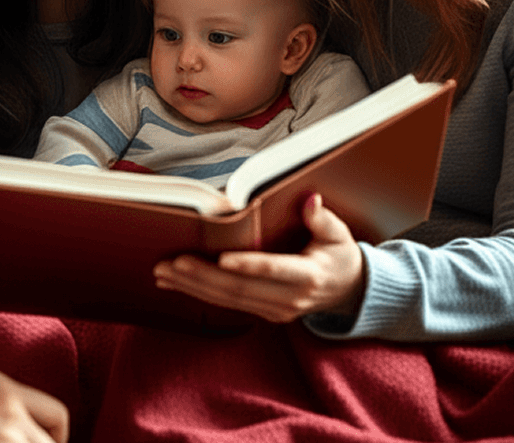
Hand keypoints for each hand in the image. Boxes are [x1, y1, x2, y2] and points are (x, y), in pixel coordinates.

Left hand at [153, 193, 365, 323]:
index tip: (222, 259)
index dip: (249, 266)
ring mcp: (276, 310)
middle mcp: (290, 299)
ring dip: (193, 286)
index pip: (274, 271)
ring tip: (163, 272)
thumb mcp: (338, 234)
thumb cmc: (339, 255)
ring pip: (229, 299)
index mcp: (308, 276)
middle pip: (241, 288)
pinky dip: (199, 293)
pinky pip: (228, 303)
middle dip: (203, 276)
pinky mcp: (264, 313)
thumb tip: (310, 200)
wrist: (349, 291)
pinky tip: (174, 283)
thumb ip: (322, 218)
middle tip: (171, 262)